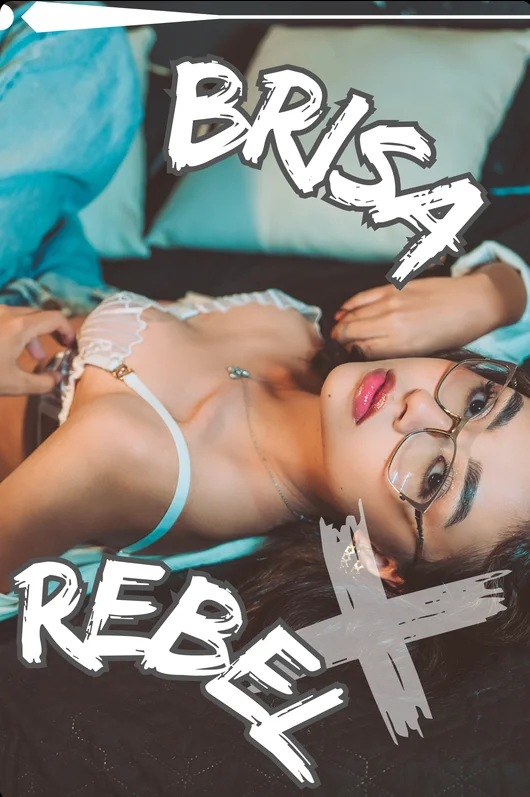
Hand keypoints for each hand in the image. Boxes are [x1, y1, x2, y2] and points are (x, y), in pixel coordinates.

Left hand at [0, 307, 74, 395]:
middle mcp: (7, 312)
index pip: (55, 318)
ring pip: (22, 316)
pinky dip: (17, 331)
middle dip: (51, 332)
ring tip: (34, 355)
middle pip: (39, 315)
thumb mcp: (14, 384)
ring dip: (33, 333)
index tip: (70, 344)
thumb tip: (57, 378)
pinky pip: (8, 318)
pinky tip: (12, 349)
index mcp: (20, 326)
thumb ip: (42, 383)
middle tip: (57, 348)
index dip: (67, 330)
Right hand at [331, 262, 525, 359]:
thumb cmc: (453, 333)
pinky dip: (348, 307)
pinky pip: (361, 298)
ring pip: (352, 316)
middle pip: (350, 334)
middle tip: (337, 346)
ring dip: (340, 325)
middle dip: (339, 342)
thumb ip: (394, 354)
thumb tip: (366, 353)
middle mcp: (391, 324)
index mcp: (401, 346)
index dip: (348, 355)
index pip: (360, 352)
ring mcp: (390, 303)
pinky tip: (342, 313)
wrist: (474, 302)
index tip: (345, 358)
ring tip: (337, 333)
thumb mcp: (424, 353)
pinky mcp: (393, 288)